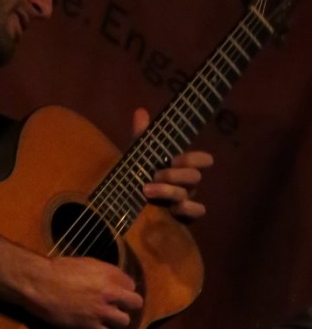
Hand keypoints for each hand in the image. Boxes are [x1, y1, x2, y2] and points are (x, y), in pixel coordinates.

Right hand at [24, 255, 142, 328]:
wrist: (40, 283)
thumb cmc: (57, 269)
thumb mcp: (84, 263)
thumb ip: (101, 273)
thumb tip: (108, 280)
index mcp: (109, 273)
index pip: (131, 284)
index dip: (123, 288)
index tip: (115, 291)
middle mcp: (110, 292)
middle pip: (135, 303)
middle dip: (128, 305)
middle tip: (116, 306)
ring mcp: (101, 311)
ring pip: (124, 321)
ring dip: (115, 320)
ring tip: (104, 318)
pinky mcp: (90, 326)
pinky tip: (93, 327)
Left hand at [132, 107, 213, 221]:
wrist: (126, 200)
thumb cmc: (138, 174)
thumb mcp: (137, 154)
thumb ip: (141, 135)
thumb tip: (140, 111)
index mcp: (180, 167)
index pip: (200, 160)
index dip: (193, 158)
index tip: (174, 159)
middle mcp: (186, 183)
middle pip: (194, 176)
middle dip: (174, 175)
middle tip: (154, 175)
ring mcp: (185, 200)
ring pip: (190, 194)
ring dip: (170, 191)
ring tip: (147, 190)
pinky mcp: (182, 217)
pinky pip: (196, 213)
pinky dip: (187, 210)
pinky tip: (172, 208)